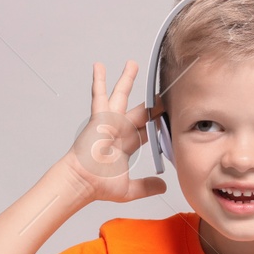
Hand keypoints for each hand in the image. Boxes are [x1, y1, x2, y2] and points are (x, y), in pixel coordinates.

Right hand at [55, 61, 166, 204]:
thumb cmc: (98, 185)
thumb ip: (147, 186)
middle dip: (151, 102)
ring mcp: (110, 122)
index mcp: (127, 145)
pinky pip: (99, 94)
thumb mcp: (129, 188)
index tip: (171, 115)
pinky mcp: (100, 117)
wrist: (83, 181)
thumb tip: (164, 186)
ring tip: (133, 64)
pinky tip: (98, 66)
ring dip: (127, 80)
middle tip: (161, 90)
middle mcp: (120, 130)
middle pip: (140, 111)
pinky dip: (99, 80)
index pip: (147, 130)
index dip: (159, 123)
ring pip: (122, 96)